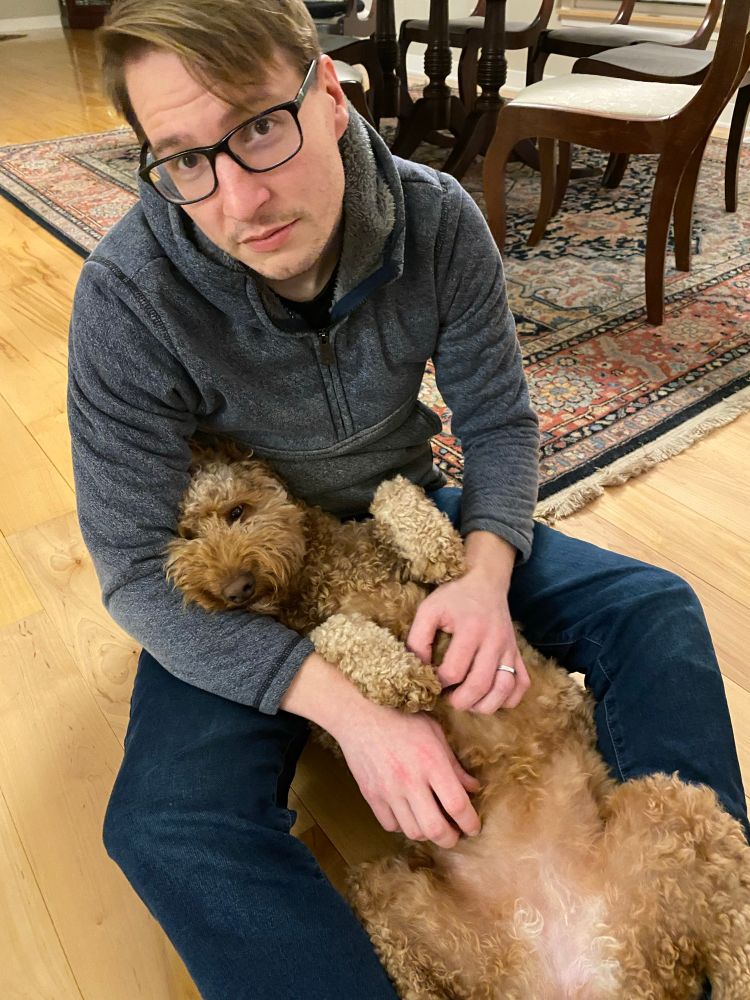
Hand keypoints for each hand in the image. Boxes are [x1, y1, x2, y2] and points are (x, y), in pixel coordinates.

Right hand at [332, 701, 480, 847]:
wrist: (361, 712)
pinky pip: (390, 825)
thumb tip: (473, 788)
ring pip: (413, 831)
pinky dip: (402, 825)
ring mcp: (388, 790)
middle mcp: (411, 781)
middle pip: (435, 829)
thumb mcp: (435, 733)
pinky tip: (407, 813)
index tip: (474, 826)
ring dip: (426, 833)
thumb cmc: (402, 718)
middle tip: (455, 833)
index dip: (470, 823)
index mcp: (432, 763)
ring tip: (431, 823)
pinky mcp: (371, 795)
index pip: (457, 805)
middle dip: (450, 838)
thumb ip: (454, 764)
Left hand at [407, 533, 529, 713]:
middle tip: (448, 699)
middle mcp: (494, 641)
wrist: (485, 581)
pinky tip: (491, 697)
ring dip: (485, 705)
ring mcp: (509, 648)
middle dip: (460, 701)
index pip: (454, 672)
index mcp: (470, 630)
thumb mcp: (429, 610)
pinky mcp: (517, 653)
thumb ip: (417, 639)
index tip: (433, 678)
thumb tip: (419, 668)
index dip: (439, 682)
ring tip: (469, 702)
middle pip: (480, 685)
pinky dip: (509, 698)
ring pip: (504, 689)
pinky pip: (522, 684)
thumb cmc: (454, 596)